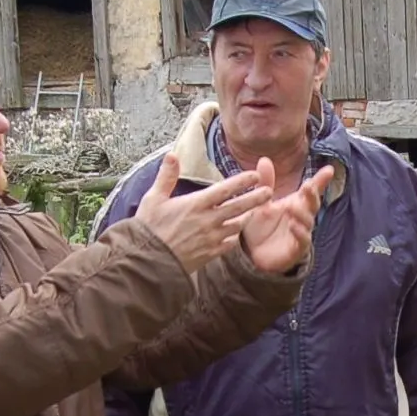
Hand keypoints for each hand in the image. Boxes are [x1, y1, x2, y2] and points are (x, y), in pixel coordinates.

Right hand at [134, 153, 272, 273]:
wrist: (147, 260)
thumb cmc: (148, 228)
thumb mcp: (153, 198)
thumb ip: (166, 177)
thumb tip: (172, 155)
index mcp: (195, 204)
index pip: (225, 189)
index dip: (242, 181)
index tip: (256, 175)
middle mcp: (208, 220)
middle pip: (238, 207)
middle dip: (256, 198)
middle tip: (269, 192)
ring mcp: (211, 238)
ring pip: (237, 226)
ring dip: (246, 218)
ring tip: (253, 212)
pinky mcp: (210, 253)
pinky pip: (229, 244)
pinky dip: (234, 238)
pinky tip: (236, 234)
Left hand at [241, 159, 336, 273]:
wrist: (253, 254)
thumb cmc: (261, 228)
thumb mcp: (261, 203)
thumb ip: (265, 183)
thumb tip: (265, 159)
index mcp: (295, 204)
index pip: (310, 191)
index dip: (320, 181)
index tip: (329, 170)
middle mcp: (301, 218)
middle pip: (312, 204)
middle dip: (312, 195)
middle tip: (309, 185)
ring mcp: (301, 233)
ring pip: (308, 222)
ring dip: (302, 214)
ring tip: (292, 207)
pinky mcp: (296, 249)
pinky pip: (302, 241)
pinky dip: (299, 233)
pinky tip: (293, 226)